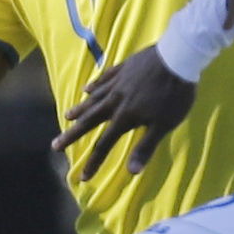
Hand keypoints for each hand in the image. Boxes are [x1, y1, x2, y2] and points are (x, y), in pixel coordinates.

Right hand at [51, 47, 196, 181]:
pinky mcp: (123, 68)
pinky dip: (93, 85)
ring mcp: (117, 82)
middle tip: (55, 145)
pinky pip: (103, 79)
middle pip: (89, 120)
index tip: (82, 177)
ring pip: (93, 98)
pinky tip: (86, 88)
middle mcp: (115, 101)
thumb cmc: (174, 94)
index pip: (105, 144)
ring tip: (67, 117)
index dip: (93, 162)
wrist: (178, 56)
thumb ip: (146, 147)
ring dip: (79, 109)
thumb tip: (131, 172)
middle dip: (72, 135)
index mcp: (125, 117)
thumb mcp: (164, 125)